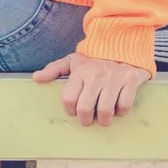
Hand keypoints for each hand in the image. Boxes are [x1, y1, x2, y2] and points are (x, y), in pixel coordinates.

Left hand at [33, 53, 149, 126]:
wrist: (124, 47)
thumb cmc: (95, 60)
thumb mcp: (73, 61)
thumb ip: (54, 69)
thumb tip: (36, 78)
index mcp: (80, 71)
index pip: (69, 99)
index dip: (71, 111)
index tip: (75, 111)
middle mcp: (96, 75)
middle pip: (85, 108)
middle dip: (86, 120)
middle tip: (88, 120)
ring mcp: (114, 78)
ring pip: (106, 111)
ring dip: (104, 120)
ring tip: (104, 119)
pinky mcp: (131, 80)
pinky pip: (124, 106)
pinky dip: (121, 112)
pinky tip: (118, 107)